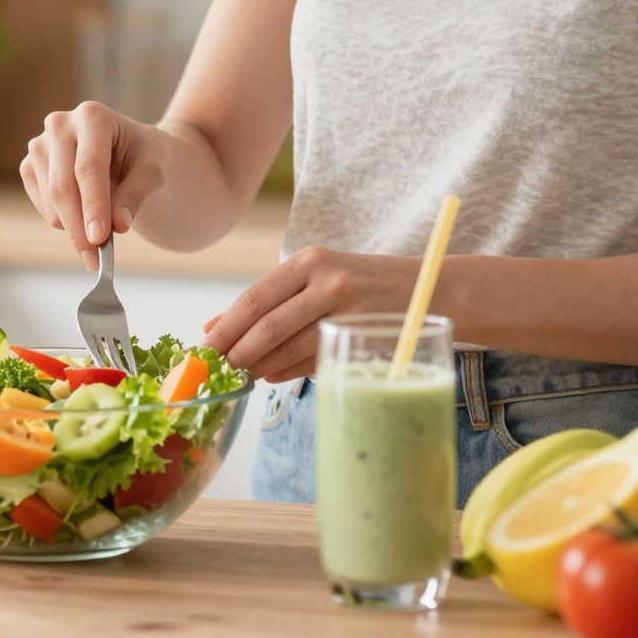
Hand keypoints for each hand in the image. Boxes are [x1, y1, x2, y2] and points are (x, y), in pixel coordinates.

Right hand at [20, 101, 170, 270]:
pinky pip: (42, 205)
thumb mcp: (154, 172)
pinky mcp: (30, 166)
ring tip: (100, 242)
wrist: (131, 153)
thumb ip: (136, 195)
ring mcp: (40, 144)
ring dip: (73, 230)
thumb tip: (117, 225)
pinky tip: (83, 219)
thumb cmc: (145, 158)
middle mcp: (60, 124)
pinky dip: (63, 222)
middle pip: (64, 186)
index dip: (94, 205)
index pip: (89, 167)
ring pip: (51, 201)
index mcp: (93, 116)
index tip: (101, 239)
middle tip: (96, 260)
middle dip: (80, 227)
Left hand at [202, 248, 419, 380]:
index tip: (202, 351)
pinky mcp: (365, 338)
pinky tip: (273, 376)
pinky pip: (314, 362)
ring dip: (261, 368)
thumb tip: (211, 328)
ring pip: (290, 349)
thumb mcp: (317, 279)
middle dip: (237, 355)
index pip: (254, 299)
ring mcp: (349, 311)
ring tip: (244, 377)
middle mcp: (328, 281)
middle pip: (268, 327)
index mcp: (309, 260)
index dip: (225, 330)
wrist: (435, 290)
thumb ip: (269, 301)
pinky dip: (287, 372)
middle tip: (218, 374)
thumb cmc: (363, 285)